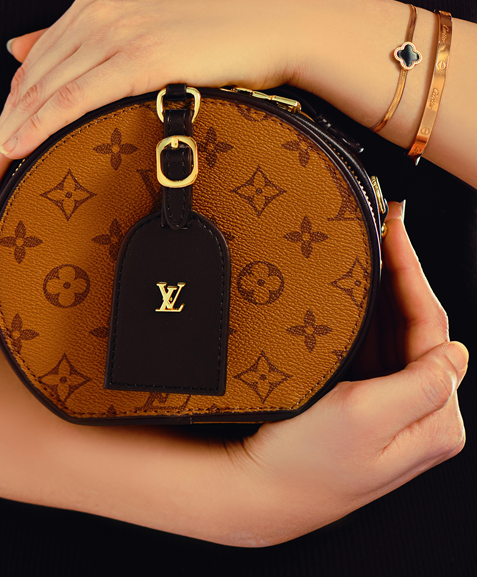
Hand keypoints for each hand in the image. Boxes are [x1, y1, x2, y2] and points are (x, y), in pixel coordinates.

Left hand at [0, 0, 306, 206]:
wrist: (275, 21)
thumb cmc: (218, 29)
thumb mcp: (141, 20)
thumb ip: (80, 35)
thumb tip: (18, 47)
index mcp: (94, 6)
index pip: (31, 70)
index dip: (4, 117)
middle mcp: (97, 14)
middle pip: (27, 87)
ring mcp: (119, 32)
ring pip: (43, 94)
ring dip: (6, 144)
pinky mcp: (143, 56)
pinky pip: (77, 95)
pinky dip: (40, 124)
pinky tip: (16, 149)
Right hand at [226, 202, 467, 546]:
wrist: (258, 490)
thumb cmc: (306, 461)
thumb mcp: (367, 418)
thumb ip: (422, 385)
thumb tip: (457, 354)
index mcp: (435, 419)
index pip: (433, 329)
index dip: (414, 274)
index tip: (395, 231)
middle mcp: (423, 415)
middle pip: (419, 326)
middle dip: (403, 273)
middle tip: (383, 224)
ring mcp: (395, 409)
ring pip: (398, 333)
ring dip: (386, 288)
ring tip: (372, 245)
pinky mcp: (367, 405)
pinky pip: (376, 347)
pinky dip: (368, 313)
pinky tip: (354, 288)